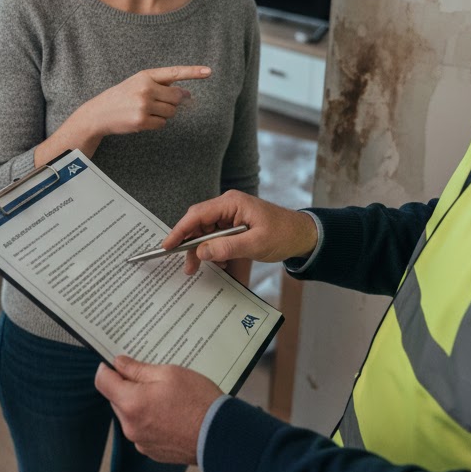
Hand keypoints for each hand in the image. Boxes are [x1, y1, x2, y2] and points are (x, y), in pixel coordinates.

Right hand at [79, 65, 210, 139]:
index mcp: (145, 75)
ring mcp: (143, 105)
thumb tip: (188, 94)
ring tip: (146, 111)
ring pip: (171, 112)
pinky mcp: (142, 121)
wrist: (98, 113)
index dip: (193, 72)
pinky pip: (163, 124)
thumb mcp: (139, 84)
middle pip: (176, 98)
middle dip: (172, 102)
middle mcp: (145, 88)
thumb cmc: (122, 97)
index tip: (209, 71)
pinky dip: (156, 123)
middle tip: (156, 103)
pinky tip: (142, 120)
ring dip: (164, 114)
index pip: (174, 72)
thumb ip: (163, 86)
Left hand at [94, 354, 222, 465]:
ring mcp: (141, 441)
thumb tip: (118, 363)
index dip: (107, 368)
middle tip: (151, 376)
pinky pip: (142, 429)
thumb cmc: (197, 401)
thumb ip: (138, 369)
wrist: (220, 436)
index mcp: (131, 403)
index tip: (117, 362)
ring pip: (129, 414)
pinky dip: (150, 419)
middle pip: (116, 399)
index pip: (102, 381)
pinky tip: (170, 412)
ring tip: (165, 396)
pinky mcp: (152, 451)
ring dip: (139, 403)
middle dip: (128, 386)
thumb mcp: (168, 373)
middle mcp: (130, 426)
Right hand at [159, 190, 319, 275]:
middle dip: (191, 246)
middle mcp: (228, 207)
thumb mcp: (256, 243)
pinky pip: (216, 239)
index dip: (180, 230)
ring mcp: (230, 216)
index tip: (167, 245)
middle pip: (198, 225)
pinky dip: (215, 252)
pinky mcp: (234, 227)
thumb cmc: (284, 234)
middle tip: (187, 267)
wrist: (303, 236)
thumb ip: (228, 247)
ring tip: (204, 269)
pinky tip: (221, 264)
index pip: (198, 214)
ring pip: (205, 234)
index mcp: (232, 203)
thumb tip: (202, 252)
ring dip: (203, 252)